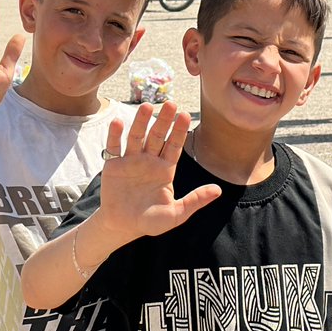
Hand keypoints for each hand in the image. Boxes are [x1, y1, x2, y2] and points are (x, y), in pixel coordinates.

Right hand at [94, 102, 221, 244]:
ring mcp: (130, 161)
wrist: (123, 227)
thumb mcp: (176, 214)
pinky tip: (118, 122)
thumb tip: (218, 190)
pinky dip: (115, 135)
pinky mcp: (113, 166)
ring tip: (147, 106)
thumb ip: (195, 201)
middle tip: (170, 103)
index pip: (174, 146)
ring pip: (137, 137)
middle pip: (157, 136)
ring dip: (141, 122)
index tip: (185, 115)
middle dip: (164, 121)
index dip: (179, 131)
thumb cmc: (150, 222)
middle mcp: (149, 161)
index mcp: (165, 170)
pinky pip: (114, 147)